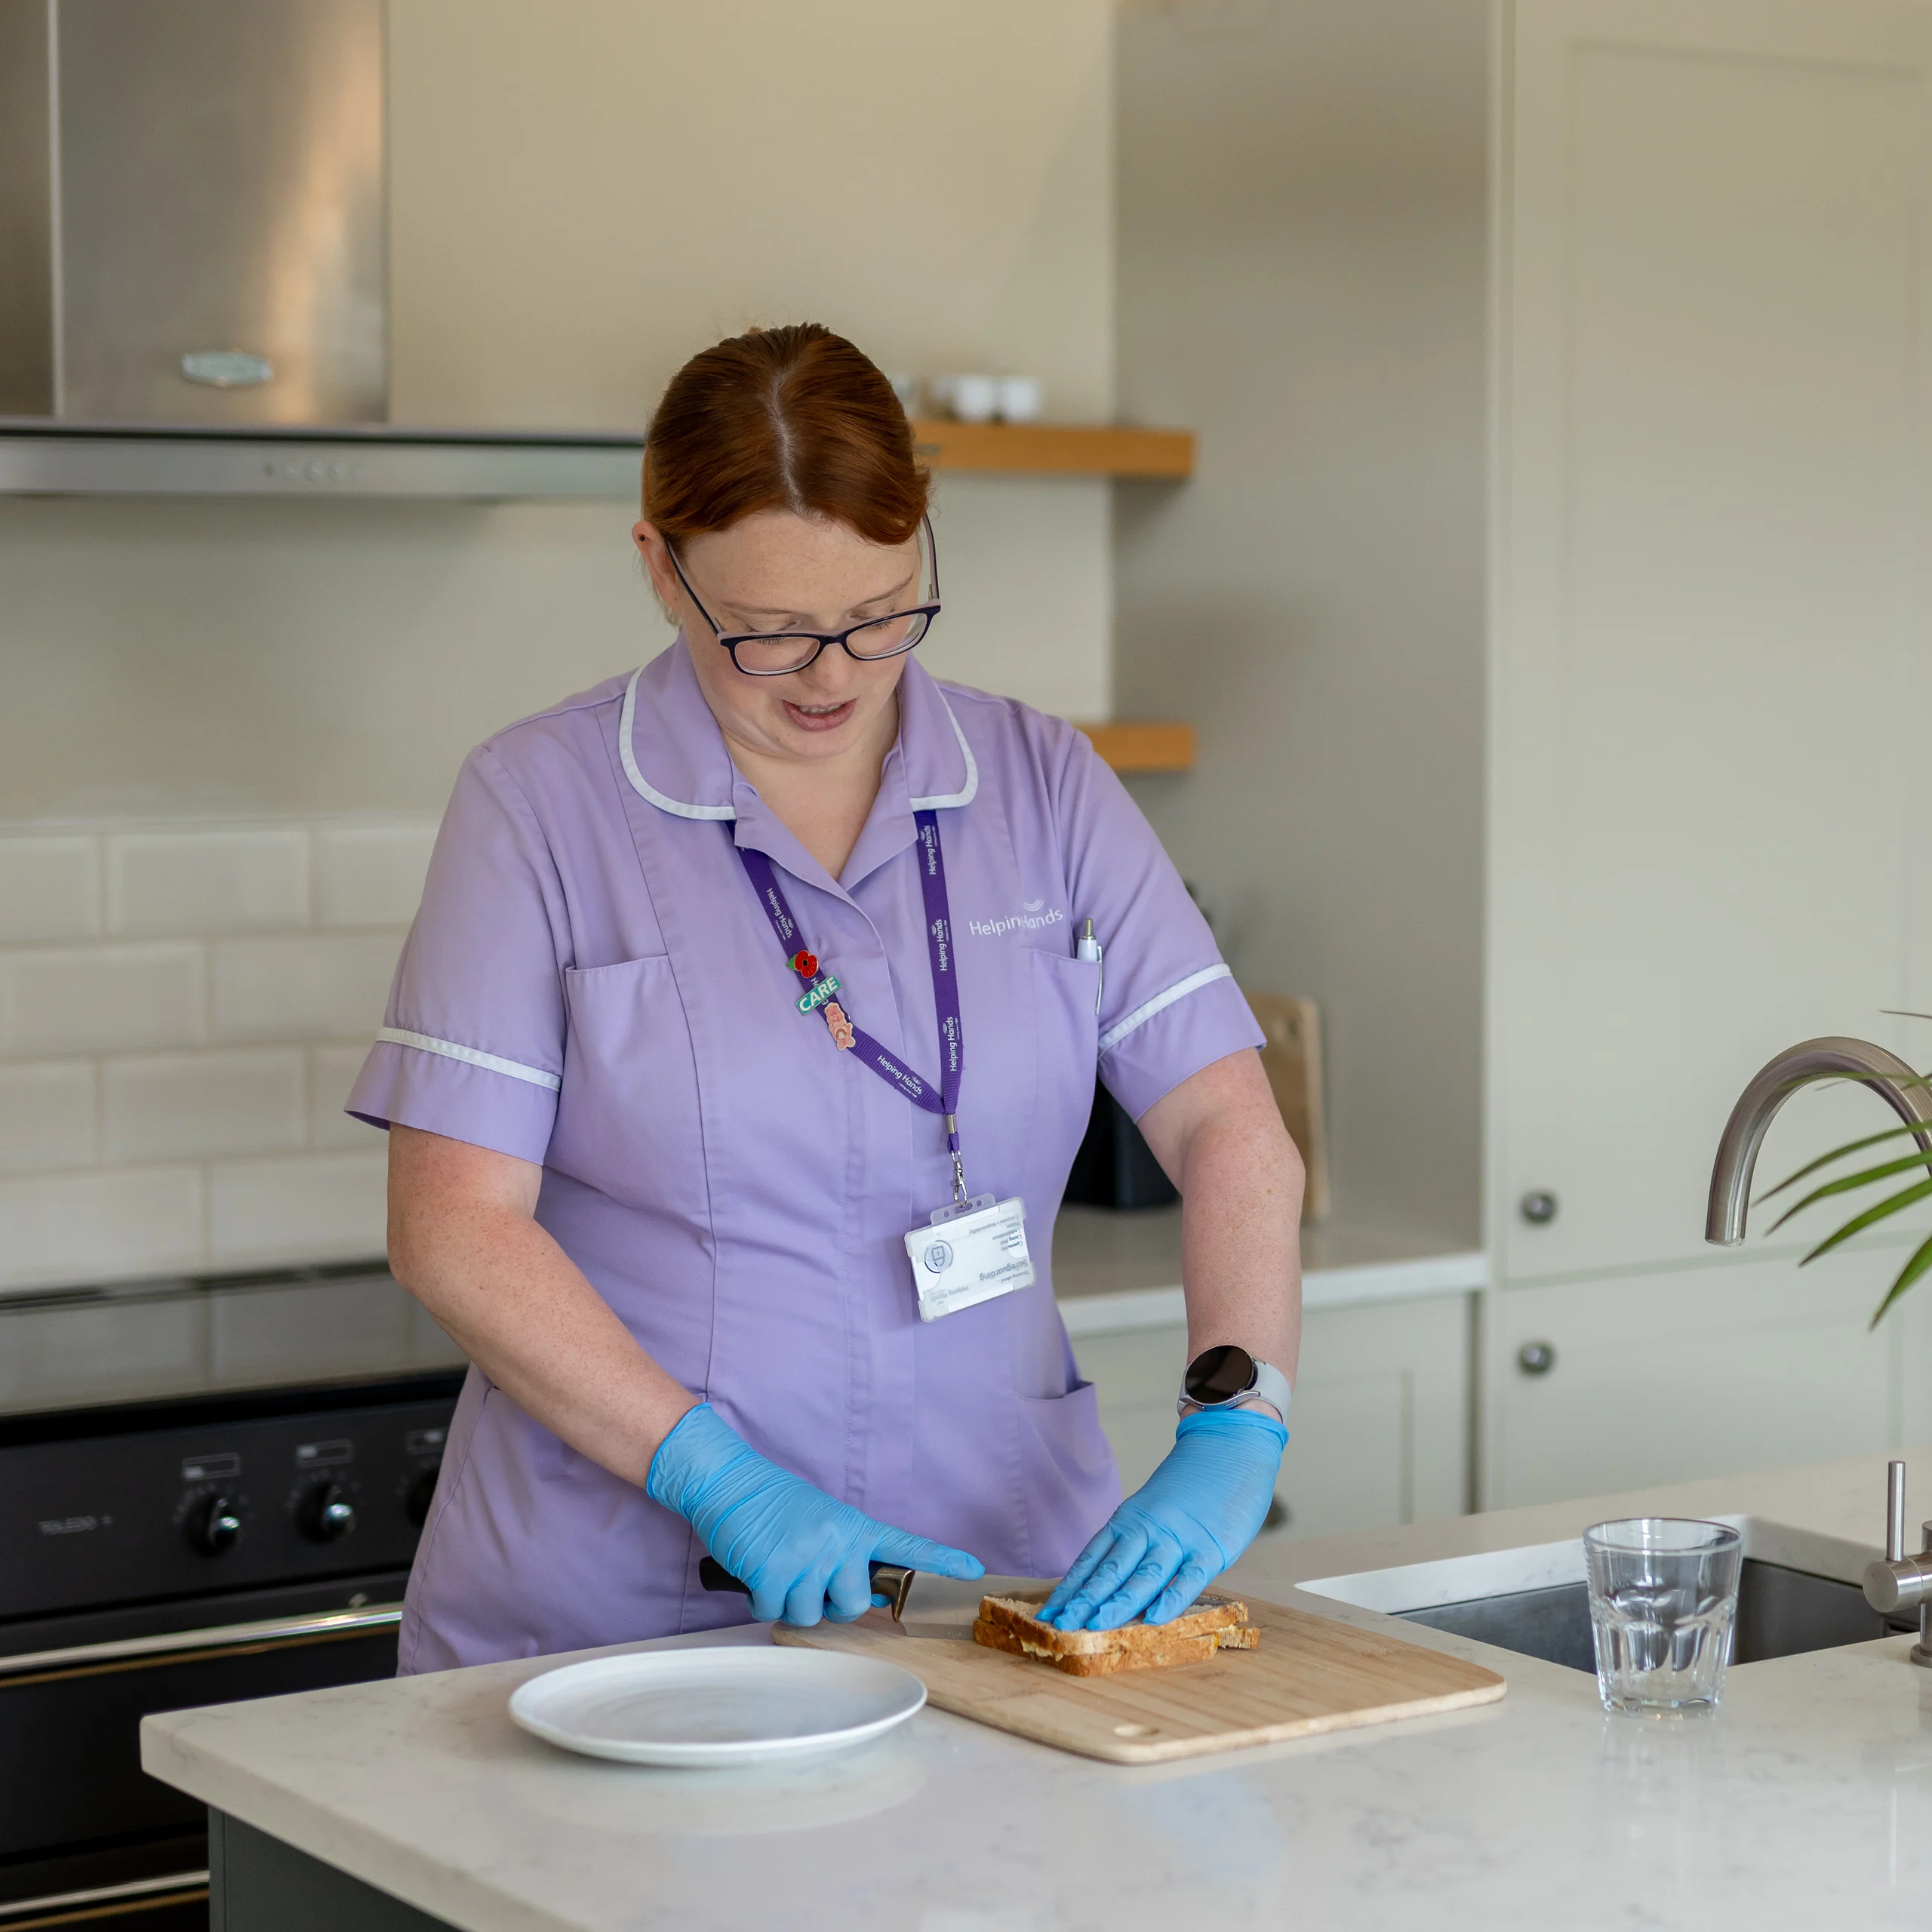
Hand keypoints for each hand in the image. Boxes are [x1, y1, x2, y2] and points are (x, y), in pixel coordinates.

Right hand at [647, 1404, 983, 1624]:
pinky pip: (773, 1612)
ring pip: (810, 1615)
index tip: (973, 1572)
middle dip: (828, 1604)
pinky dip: (760, 1601)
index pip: (905, 1547)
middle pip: (853, 1605)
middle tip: (805, 1578)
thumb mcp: (822, 1521)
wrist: (729, 1480)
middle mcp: (837, 1541)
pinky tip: (755, 1572)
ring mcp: (805, 1556)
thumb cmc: (774, 1505)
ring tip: (776, 1567)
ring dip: (788, 1602)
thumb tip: (872, 1597)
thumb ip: (849, 1554)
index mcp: (854, 1527)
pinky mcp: (771, 1571)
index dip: (940, 1563)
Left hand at [1039, 1406, 1286, 1631]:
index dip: (1069, 1589)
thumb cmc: (1190, 1486)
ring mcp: (1178, 1537)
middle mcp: (1147, 1529)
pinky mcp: (1211, 1547)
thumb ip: (1135, 1543)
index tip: (1048, 1614)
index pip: (1091, 1559)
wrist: (1230, 1446)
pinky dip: (1171, 1598)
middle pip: (1110, 1570)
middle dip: (1084, 1601)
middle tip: (1060, 1626)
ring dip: (1118, 1602)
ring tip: (1094, 1626)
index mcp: (1128, 1520)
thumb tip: (1109, 1586)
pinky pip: (1189, 1578)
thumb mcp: (1152, 1509)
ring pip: (1143, 1575)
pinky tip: (1154, 1619)